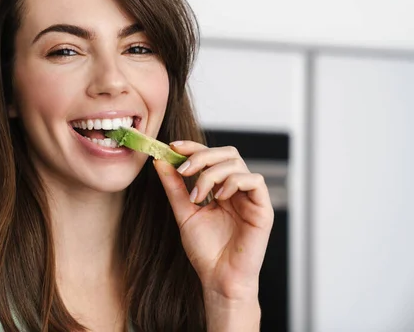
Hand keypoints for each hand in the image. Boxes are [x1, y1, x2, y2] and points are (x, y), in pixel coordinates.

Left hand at [153, 141, 273, 301]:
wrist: (217, 277)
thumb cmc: (205, 250)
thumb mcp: (184, 211)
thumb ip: (174, 186)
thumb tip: (161, 161)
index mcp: (221, 188)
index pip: (211, 156)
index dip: (193, 147)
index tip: (172, 147)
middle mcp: (238, 189)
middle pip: (227, 153)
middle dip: (202, 156)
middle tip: (185, 170)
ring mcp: (251, 197)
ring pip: (237, 163)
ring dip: (212, 173)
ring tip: (198, 196)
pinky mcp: (263, 209)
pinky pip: (255, 181)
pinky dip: (234, 182)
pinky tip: (220, 197)